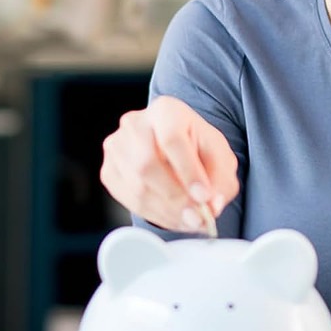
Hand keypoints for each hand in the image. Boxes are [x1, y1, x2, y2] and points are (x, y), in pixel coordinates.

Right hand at [100, 95, 238, 231]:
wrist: (176, 149)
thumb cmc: (197, 148)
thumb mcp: (221, 158)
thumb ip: (221, 180)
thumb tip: (212, 205)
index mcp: (166, 110)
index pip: (172, 139)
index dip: (188, 172)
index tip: (204, 196)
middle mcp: (135, 124)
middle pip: (147, 164)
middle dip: (176, 197)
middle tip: (197, 217)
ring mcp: (116, 147)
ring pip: (137, 186)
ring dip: (167, 211)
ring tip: (190, 220)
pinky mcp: (108, 170)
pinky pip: (128, 199)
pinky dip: (154, 214)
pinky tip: (173, 217)